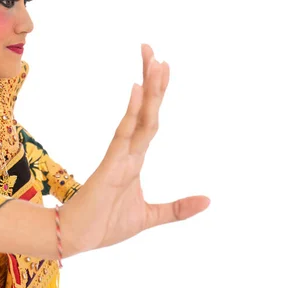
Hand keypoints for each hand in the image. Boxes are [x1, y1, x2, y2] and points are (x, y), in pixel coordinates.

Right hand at [61, 44, 209, 254]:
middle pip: (145, 110)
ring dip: (146, 88)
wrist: (78, 238)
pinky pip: (123, 134)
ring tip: (152, 59)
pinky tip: (136, 90)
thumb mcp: (151, 217)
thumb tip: (208, 200)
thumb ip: (178, 209)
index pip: (151, 120)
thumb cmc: (106, 225)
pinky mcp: (110, 165)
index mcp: (136, 159)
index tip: (163, 67)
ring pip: (138, 116)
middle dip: (150, 80)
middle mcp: (128, 151)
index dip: (157, 95)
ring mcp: (119, 156)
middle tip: (151, 49)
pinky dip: (131, 112)